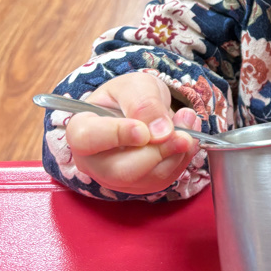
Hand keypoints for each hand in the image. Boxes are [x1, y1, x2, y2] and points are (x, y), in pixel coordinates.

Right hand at [65, 71, 201, 194]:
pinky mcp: (140, 184)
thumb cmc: (129, 95)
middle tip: (183, 134)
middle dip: (158, 152)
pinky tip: (188, 134)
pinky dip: (183, 157)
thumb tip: (161, 133)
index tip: (143, 130)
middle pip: (122, 170)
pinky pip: (164, 179)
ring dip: (177, 152)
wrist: (140, 107)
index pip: (88, 139)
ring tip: (189, 122)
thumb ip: (144, 103)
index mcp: (81, 129)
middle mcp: (93, 161)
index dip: (117, 135)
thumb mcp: (135, 86)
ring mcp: (116, 178)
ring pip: (148, 178)